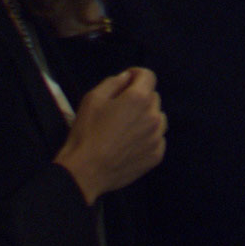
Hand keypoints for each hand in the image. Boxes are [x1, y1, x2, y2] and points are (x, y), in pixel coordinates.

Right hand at [55, 68, 165, 203]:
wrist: (87, 171)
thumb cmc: (86, 132)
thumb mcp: (92, 99)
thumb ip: (113, 82)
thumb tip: (127, 77)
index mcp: (139, 99)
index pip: (148, 76)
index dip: (136, 75)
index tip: (126, 82)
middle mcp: (154, 116)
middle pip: (153, 98)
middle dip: (139, 98)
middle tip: (119, 109)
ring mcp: (158, 137)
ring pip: (158, 118)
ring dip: (146, 118)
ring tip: (125, 128)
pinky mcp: (157, 154)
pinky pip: (157, 138)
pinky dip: (147, 137)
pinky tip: (129, 144)